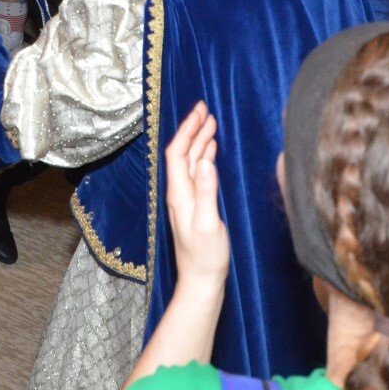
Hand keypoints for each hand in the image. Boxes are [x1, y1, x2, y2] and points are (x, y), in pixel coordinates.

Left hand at [165, 102, 228, 292]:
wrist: (201, 281)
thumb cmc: (205, 257)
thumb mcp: (208, 223)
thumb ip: (206, 191)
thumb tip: (205, 160)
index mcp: (179, 194)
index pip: (178, 152)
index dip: (187, 129)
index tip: (200, 111)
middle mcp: (179, 193)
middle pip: (182, 153)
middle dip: (193, 129)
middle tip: (206, 108)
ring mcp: (186, 199)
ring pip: (190, 161)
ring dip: (199, 140)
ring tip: (210, 123)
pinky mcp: (194, 205)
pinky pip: (196, 172)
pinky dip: (203, 156)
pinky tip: (210, 152)